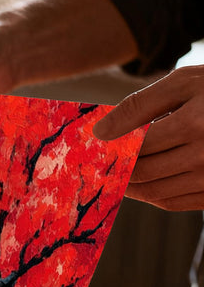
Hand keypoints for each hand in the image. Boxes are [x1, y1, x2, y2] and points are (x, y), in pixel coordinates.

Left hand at [94, 66, 203, 211]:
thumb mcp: (183, 84)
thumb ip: (139, 106)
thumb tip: (99, 132)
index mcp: (194, 124)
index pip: (135, 146)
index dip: (109, 149)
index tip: (91, 149)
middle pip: (142, 172)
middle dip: (115, 169)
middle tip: (95, 166)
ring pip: (153, 192)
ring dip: (127, 186)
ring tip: (113, 174)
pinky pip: (172, 202)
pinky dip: (150, 196)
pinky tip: (139, 183)